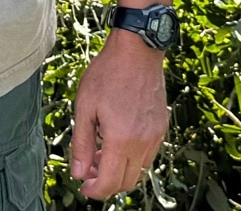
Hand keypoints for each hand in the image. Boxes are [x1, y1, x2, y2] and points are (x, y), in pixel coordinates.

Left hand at [70, 29, 168, 200]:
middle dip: (106, 183)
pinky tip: (116, 142)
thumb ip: (82, 144)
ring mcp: (155, 136)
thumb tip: (79, 173)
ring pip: (138, 170)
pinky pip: (147, 155)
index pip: (110, 183)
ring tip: (99, 154)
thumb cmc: (108, 73)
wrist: (137, 50)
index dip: (95, 191)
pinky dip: (131, 158)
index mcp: (122, 139)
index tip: (83, 187)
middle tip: (88, 172)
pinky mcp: (161, 128)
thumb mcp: (85, 106)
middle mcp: (143, 142)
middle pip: (126, 182)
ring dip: (119, 171)